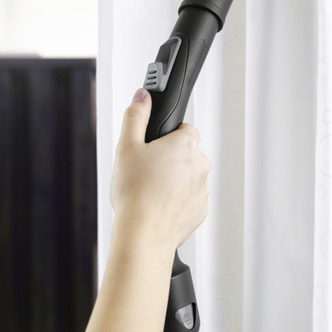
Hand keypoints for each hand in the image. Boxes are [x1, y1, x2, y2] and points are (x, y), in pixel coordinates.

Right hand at [110, 88, 210, 249]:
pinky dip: (178, 200)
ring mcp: (203, 189)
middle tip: (148, 171)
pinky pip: (191, 198)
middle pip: (187, 153)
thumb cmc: (135, 193)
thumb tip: (142, 97)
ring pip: (189, 177)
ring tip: (152, 191)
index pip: (184, 129)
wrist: (143, 234)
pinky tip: (160, 206)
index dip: (167, 137)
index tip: (153, 148)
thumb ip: (135, 116)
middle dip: (170, 159)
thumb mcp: (127, 147)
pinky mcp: (202, 210)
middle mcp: (201, 164)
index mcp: (185, 144)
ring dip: (176, 180)